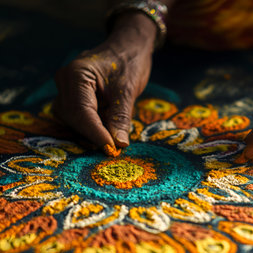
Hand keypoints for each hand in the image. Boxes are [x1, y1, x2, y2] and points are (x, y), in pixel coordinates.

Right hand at [53, 12, 155, 148]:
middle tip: (113, 148)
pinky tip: (106, 130)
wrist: (129, 47)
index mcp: (77, 74)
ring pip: (72, 119)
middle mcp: (65, 80)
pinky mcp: (73, 95)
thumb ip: (121, 118)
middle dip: (92, 134)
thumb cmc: (129, 63)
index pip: (81, 111)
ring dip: (91, 131)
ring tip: (112, 138)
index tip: (110, 148)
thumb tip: (119, 144)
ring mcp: (66, 87)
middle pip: (73, 117)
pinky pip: (77, 115)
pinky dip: (91, 125)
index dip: (95, 133)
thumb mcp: (128, 90)